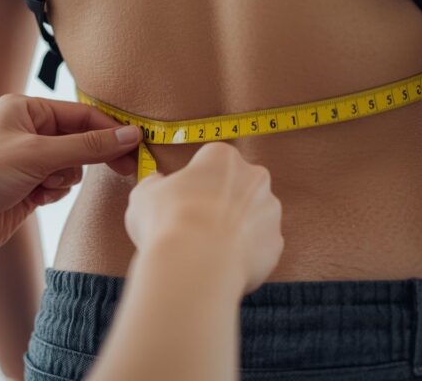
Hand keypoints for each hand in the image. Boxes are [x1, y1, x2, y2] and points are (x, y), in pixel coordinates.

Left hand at [0, 94, 140, 272]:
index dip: (110, 129)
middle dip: (93, 154)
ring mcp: (24, 161)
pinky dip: (54, 192)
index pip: (80, 114)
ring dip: (66, 176)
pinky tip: (37, 198)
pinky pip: (57, 185)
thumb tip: (130, 134)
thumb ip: (87, 145)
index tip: (137, 145)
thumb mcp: (37, 154)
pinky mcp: (24, 189)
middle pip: (78, 139)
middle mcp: (24, 131)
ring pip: (70, 165)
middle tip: (125, 168)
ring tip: (45, 185)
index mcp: (23, 109)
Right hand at [124, 142, 282, 293]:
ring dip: (237, 228)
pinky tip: (224, 264)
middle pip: (239, 185)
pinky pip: (260, 246)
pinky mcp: (276, 244)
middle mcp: (255, 177)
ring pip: (253, 216)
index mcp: (223, 157)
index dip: (196, 181)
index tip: (184, 199)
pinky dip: (246, 254)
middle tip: (198, 224)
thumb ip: (155, 185)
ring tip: (209, 249)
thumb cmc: (167, 221)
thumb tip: (158, 184)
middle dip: (223, 202)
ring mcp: (270, 211)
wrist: (195, 264)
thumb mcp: (144, 195)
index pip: (211, 161)